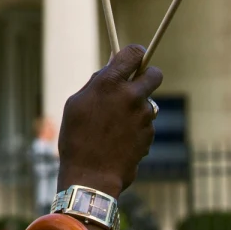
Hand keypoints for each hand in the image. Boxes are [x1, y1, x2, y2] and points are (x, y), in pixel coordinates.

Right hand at [56, 44, 162, 200]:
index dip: (135, 53)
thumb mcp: (76, 104)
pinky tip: (120, 140)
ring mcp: (143, 116)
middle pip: (154, 74)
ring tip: (116, 124)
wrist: (91, 176)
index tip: (134, 58)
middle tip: (136, 84)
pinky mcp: (149, 134)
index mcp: (109, 83)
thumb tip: (110, 70)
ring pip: (148, 102)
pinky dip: (137, 127)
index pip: (133, 53)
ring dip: (137, 107)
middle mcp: (131, 96)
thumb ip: (96, 83)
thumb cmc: (77, 138)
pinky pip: (146, 123)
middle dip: (147, 75)